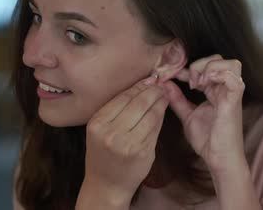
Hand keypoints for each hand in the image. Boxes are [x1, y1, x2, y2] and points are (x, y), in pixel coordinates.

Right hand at [81, 75, 167, 205]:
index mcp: (97, 123)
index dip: (139, 86)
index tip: (150, 78)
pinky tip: (163, 109)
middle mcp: (111, 133)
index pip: (123, 97)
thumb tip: (142, 84)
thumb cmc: (103, 153)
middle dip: (153, 91)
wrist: (106, 184)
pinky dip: (161, 116)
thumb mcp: (101, 129)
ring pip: (150, 114)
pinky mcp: (143, 152)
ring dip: (160, 102)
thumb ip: (117, 109)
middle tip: (161, 83)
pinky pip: (156, 128)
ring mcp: (128, 144)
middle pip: (138, 103)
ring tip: (164, 94)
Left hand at [164, 54, 245, 174]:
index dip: (188, 67)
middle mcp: (225, 89)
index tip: (172, 75)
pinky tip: (205, 84)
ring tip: (199, 82)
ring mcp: (231, 94)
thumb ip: (177, 100)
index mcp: (215, 91)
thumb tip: (165, 84)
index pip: (205, 67)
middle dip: (201, 64)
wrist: (218, 159)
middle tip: (190, 82)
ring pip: (231, 64)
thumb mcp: (187, 115)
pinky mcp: (234, 101)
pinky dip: (220, 75)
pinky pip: (234, 78)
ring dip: (212, 67)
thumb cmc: (208, 140)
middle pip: (220, 59)